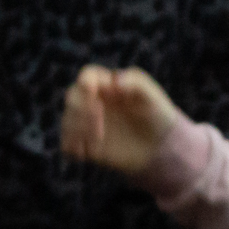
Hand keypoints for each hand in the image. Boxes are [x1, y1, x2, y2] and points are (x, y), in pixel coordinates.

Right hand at [60, 64, 179, 174]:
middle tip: (99, 122)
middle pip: (72, 97)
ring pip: (67, 120)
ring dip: (77, 129)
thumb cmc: (158, 115)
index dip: (86, 84)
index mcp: (107, 85)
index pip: (87, 77)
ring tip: (98, 139)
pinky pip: (68, 144)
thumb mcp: (152, 96)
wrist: (161, 146)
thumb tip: (114, 80)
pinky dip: (73, 146)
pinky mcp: (86, 144)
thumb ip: (136, 82)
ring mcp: (88, 123)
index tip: (93, 96)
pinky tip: (87, 152)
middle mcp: (92, 101)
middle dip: (81, 109)